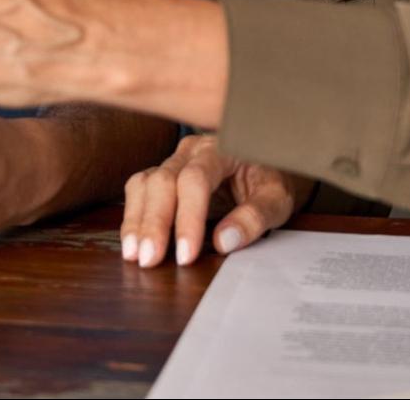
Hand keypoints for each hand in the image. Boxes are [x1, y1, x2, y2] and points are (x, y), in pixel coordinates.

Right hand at [120, 133, 310, 267]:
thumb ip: (255, 216)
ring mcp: (174, 161)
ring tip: (134, 254)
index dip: (188, 217)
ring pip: (145, 184)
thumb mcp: (277, 199)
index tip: (186, 255)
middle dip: (154, 222)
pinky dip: (133, 218)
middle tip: (149, 260)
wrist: (266, 166)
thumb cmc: (271, 181)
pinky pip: (139, 191)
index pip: (196, 179)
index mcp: (221, 148)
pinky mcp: (163, 176)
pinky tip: (132, 243)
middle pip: (163, 180)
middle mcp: (191, 150)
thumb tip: (223, 240)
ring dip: (137, 221)